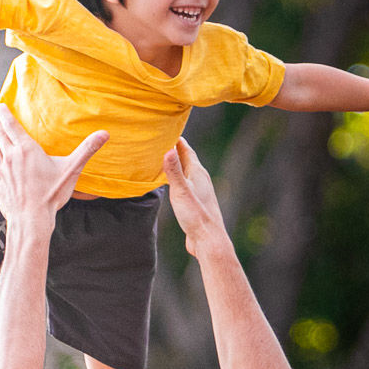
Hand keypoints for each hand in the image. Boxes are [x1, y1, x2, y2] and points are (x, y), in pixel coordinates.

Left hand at [0, 105, 106, 223]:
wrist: (32, 219)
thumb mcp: (72, 169)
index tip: (0, 107)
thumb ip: (87, 150)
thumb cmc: (52, 193)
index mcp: (27, 149)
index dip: (5, 115)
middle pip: (0, 136)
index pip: (13, 127)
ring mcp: (2, 172)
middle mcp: (11, 157)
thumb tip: (105, 134)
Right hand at [162, 137, 229, 257]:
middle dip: (174, 148)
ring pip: (186, 172)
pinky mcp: (196, 203)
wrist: (208, 240)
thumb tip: (167, 149)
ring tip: (162, 159)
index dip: (175, 138)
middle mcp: (200, 179)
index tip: (164, 127)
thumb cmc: (197, 216)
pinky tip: (170, 184)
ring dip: (175, 164)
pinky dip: (176, 179)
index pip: (186, 149)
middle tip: (159, 139)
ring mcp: (199, 191)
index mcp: (198, 172)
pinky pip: (184, 185)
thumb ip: (173, 171)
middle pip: (186, 159)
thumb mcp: (181, 192)